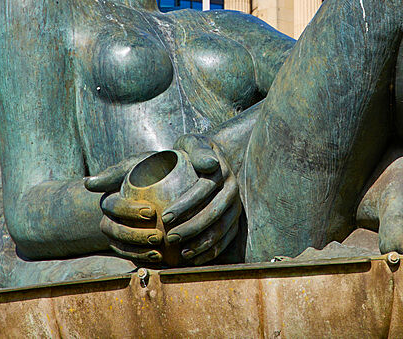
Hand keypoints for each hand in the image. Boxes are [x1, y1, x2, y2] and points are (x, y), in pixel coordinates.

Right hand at [84, 151, 165, 263]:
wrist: (169, 182)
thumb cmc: (152, 169)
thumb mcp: (136, 165)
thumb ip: (115, 172)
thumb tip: (88, 184)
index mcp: (110, 200)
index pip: (113, 206)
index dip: (129, 210)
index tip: (151, 211)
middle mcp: (110, 219)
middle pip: (114, 231)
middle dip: (134, 235)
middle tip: (157, 235)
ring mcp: (119, 235)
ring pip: (120, 247)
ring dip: (138, 251)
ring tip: (158, 251)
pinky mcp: (130, 247)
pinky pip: (130, 257)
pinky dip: (142, 260)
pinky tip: (159, 258)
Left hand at [166, 133, 241, 265]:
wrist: (208, 160)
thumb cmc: (192, 152)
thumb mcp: (191, 142)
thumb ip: (196, 148)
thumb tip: (210, 164)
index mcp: (222, 171)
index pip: (205, 188)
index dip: (186, 203)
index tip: (166, 216)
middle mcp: (232, 190)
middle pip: (214, 213)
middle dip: (192, 228)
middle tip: (170, 237)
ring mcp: (236, 207)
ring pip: (221, 229)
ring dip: (202, 243)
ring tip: (181, 252)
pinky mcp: (235, 221)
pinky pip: (226, 240)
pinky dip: (211, 251)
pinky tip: (193, 259)